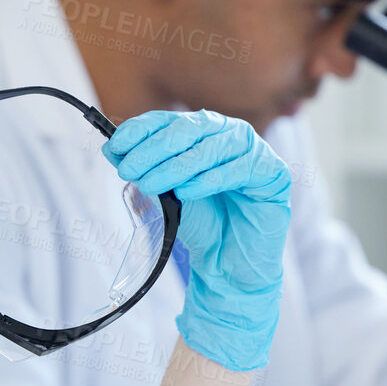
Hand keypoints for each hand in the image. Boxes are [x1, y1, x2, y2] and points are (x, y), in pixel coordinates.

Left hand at [104, 110, 290, 371]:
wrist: (229, 265)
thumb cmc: (201, 225)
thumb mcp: (165, 193)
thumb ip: (145, 169)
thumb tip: (112, 148)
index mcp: (204, 132)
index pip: (171, 120)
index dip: (142, 129)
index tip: (116, 145)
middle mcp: (230, 134)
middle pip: (191, 128)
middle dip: (155, 148)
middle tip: (129, 168)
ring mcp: (255, 151)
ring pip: (213, 147)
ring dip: (177, 165)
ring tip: (151, 184)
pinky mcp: (273, 173)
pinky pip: (240, 169)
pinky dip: (209, 179)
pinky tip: (185, 192)